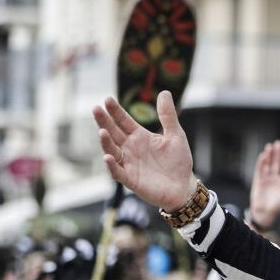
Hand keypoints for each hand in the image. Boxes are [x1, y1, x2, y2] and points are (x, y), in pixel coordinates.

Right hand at [95, 91, 198, 211]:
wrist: (184, 187)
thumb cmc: (178, 162)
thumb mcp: (175, 135)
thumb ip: (168, 116)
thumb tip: (164, 92)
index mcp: (140, 136)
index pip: (123, 121)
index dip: (115, 111)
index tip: (107, 99)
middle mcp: (130, 148)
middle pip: (113, 132)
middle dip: (104, 121)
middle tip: (96, 109)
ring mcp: (129, 163)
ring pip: (112, 150)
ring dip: (105, 142)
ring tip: (102, 131)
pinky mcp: (131, 179)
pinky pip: (117, 172)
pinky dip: (112, 165)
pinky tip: (108, 157)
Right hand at [249, 141, 279, 229]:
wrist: (265, 213)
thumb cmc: (279, 205)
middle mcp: (276, 178)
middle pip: (277, 163)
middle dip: (278, 153)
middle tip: (278, 143)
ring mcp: (267, 178)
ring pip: (268, 164)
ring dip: (269, 156)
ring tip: (269, 146)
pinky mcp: (259, 180)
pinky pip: (260, 169)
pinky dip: (261, 163)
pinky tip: (263, 156)